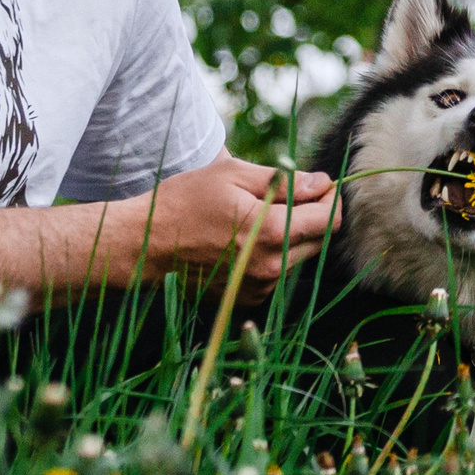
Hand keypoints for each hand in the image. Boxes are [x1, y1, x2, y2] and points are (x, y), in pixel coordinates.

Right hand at [130, 155, 337, 295]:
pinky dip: (273, 254)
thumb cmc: (185, 202)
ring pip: (300, 257)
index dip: (331, 198)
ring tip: (260, 216)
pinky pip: (278, 273)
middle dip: (315, 216)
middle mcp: (272, 266)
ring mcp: (260, 286)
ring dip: (293, 236)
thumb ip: (284, 181)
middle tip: (291, 196)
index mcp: (272, 233)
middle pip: (320, 241)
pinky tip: (245, 239)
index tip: (319, 185)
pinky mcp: (249, 297)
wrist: (144, 245)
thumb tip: (322, 183)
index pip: (329, 219)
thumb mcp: (233, 176)